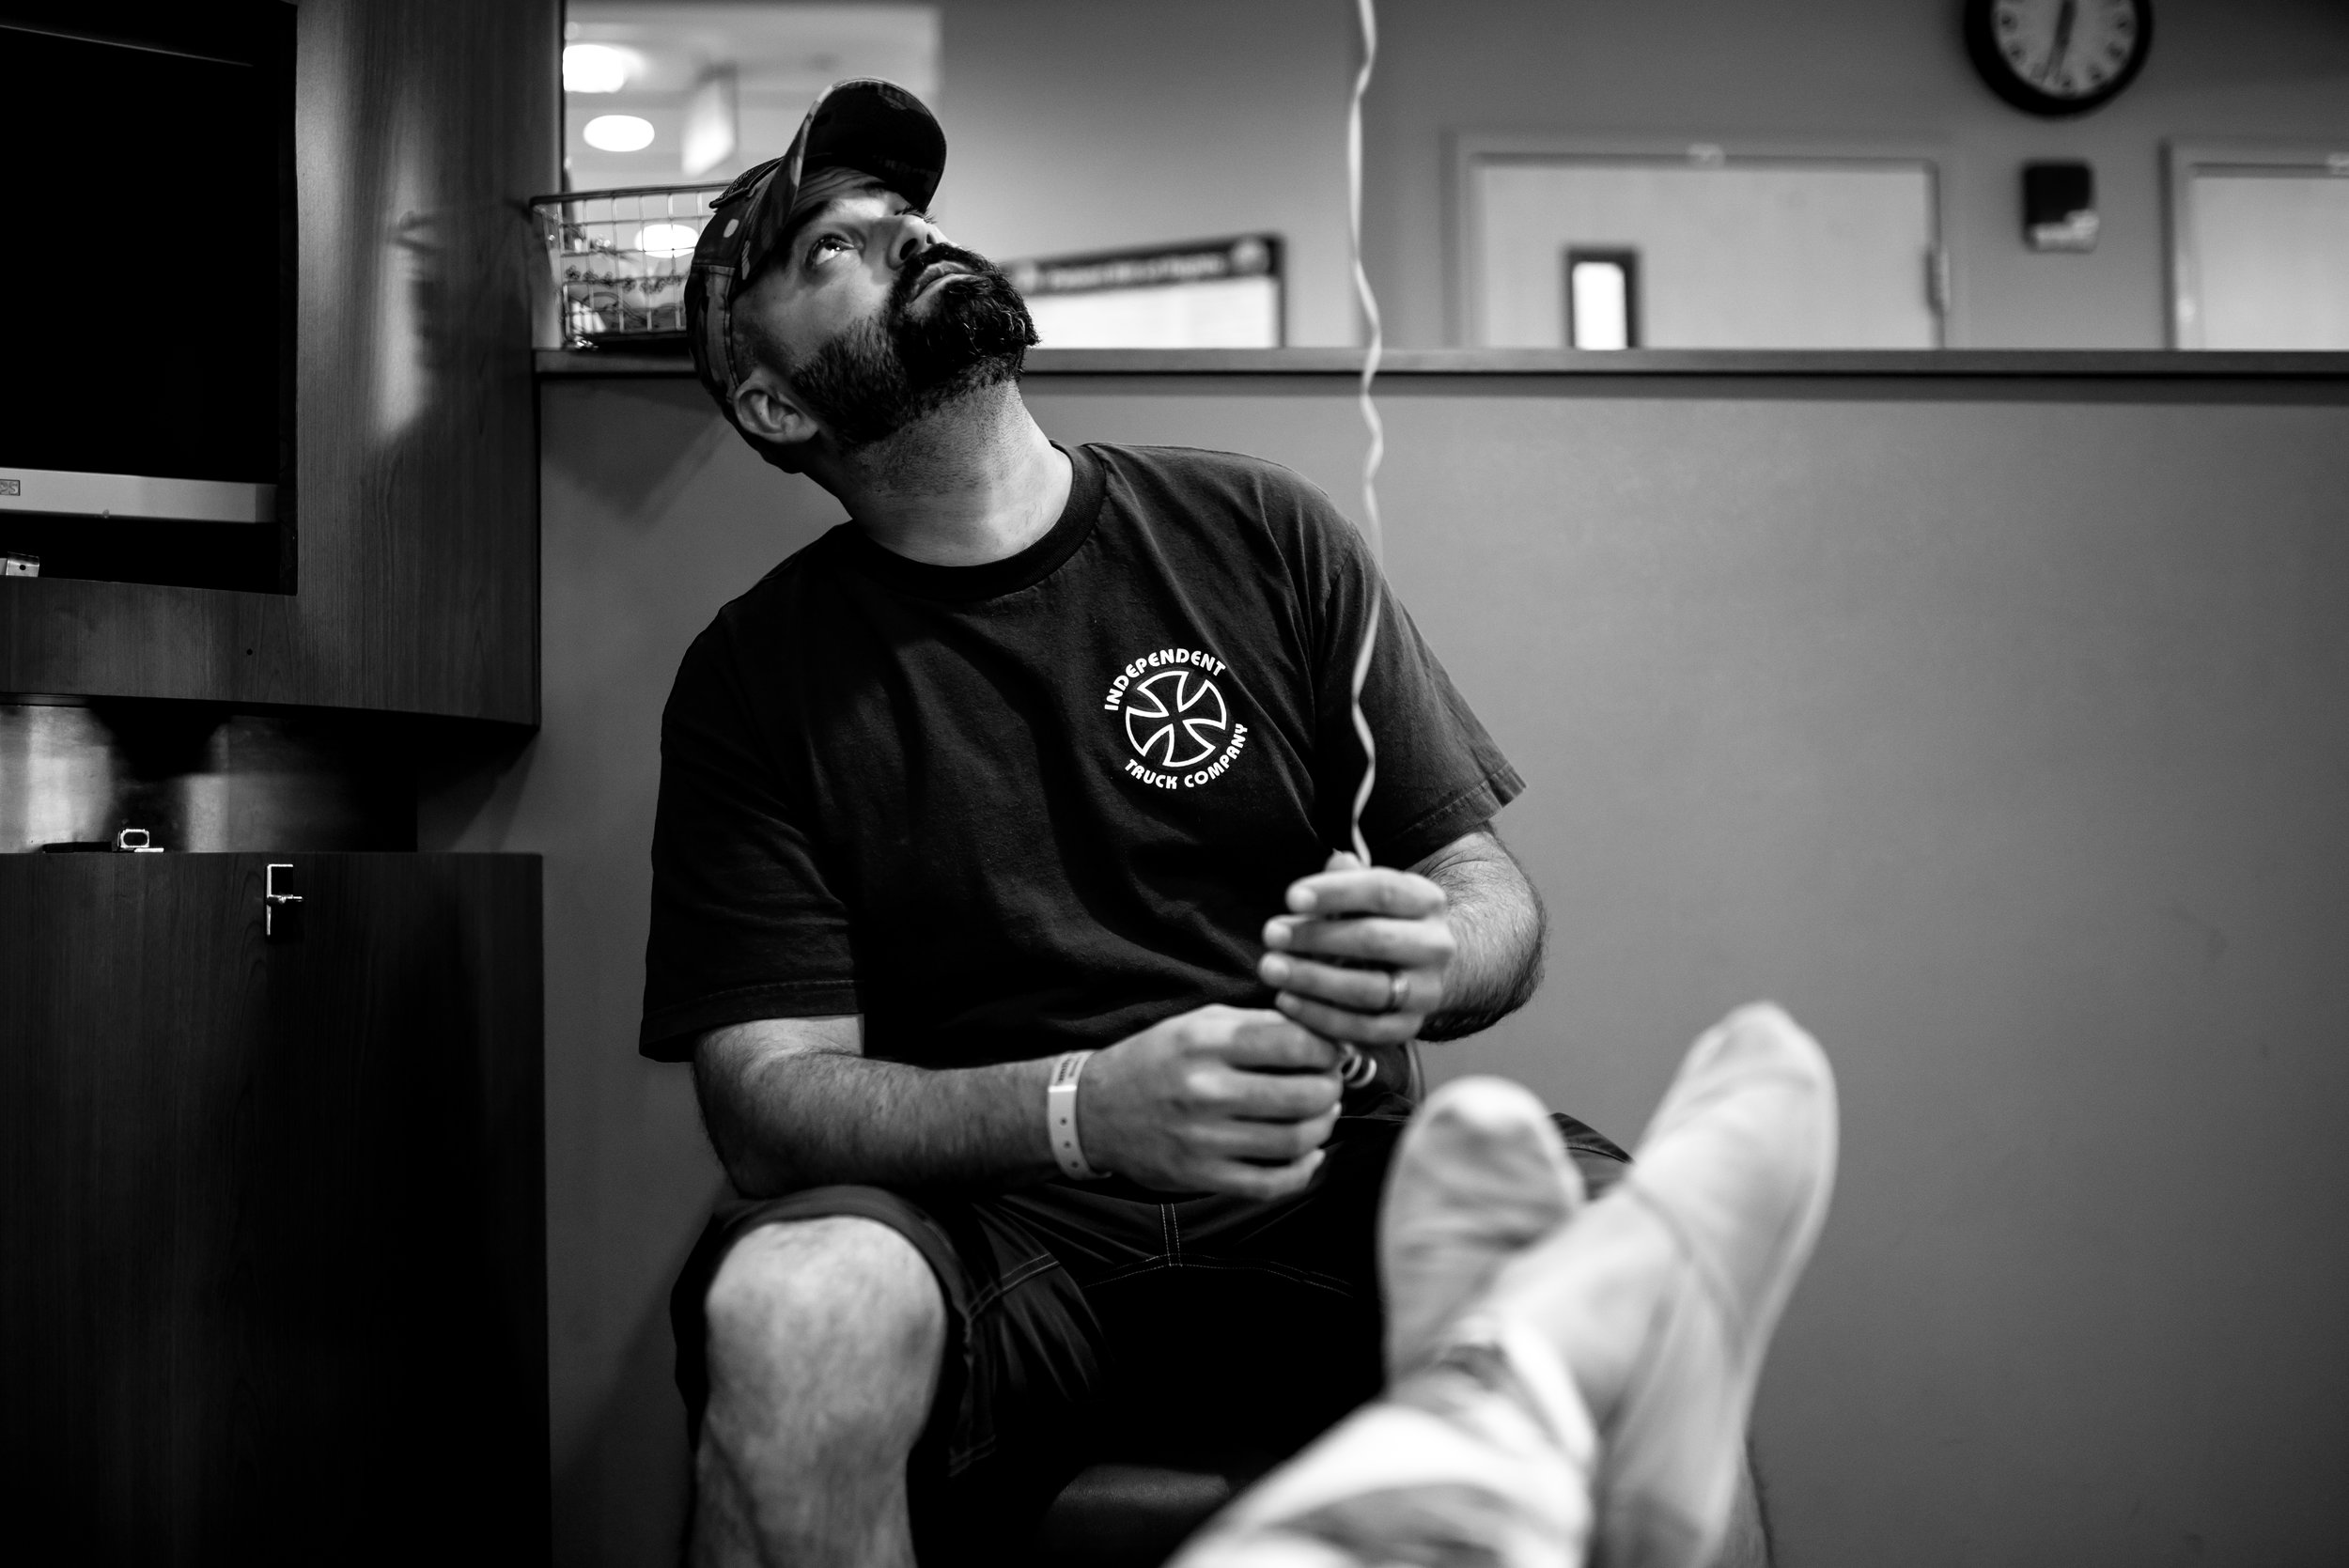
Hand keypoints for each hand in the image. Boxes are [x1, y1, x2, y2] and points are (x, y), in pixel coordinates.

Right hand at [1080, 1005, 1343, 1197]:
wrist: (1096, 1111)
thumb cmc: (1157, 1059)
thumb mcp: (1199, 1023)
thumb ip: (1257, 1023)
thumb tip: (1320, 1033)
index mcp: (1206, 1043)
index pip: (1294, 1043)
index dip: (1328, 1048)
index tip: (1332, 1051)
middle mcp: (1205, 1090)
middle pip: (1304, 1095)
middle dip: (1331, 1088)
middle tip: (1330, 1083)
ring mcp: (1203, 1139)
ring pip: (1294, 1140)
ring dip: (1322, 1126)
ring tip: (1320, 1113)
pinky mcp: (1201, 1176)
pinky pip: (1270, 1183)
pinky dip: (1302, 1171)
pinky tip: (1308, 1154)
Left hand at [1258, 851, 1455, 1046]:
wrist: (1420, 969)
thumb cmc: (1378, 921)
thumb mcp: (1368, 894)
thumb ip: (1349, 879)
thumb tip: (1337, 860)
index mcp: (1427, 902)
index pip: (1383, 890)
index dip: (1336, 892)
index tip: (1290, 897)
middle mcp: (1436, 947)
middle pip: (1376, 940)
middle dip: (1317, 937)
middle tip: (1270, 934)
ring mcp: (1426, 991)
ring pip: (1369, 990)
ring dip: (1313, 980)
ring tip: (1271, 968)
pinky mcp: (1409, 1027)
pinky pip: (1364, 1029)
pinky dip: (1322, 1018)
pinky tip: (1287, 1001)